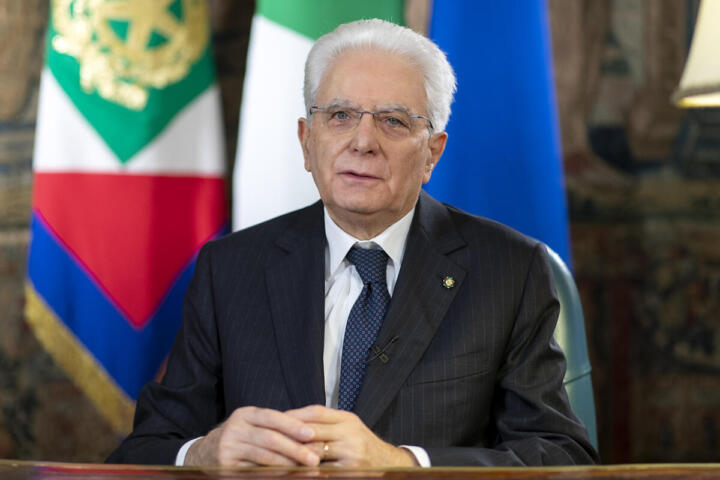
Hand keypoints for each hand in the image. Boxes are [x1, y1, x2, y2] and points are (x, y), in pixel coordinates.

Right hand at [184, 406, 320, 466]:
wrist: (205, 453)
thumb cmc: (241, 438)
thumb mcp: (253, 425)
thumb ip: (276, 426)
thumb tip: (311, 432)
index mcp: (245, 414)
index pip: (272, 417)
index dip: (292, 425)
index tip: (312, 434)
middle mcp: (235, 429)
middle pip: (269, 438)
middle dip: (294, 448)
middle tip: (314, 457)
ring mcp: (228, 448)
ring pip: (263, 456)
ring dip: (287, 463)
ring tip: (304, 468)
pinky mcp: (225, 466)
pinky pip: (253, 470)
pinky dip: (272, 474)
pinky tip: (285, 475)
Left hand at [285, 405, 417, 466]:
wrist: (388, 464)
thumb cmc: (361, 446)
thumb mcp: (348, 428)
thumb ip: (326, 423)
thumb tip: (291, 420)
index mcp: (347, 419)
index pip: (316, 412)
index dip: (294, 415)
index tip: (275, 420)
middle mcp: (350, 433)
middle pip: (312, 430)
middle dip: (289, 436)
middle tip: (268, 439)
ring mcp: (351, 452)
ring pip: (314, 452)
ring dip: (293, 455)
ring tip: (275, 456)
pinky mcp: (350, 470)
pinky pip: (322, 470)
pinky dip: (307, 470)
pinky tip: (294, 471)